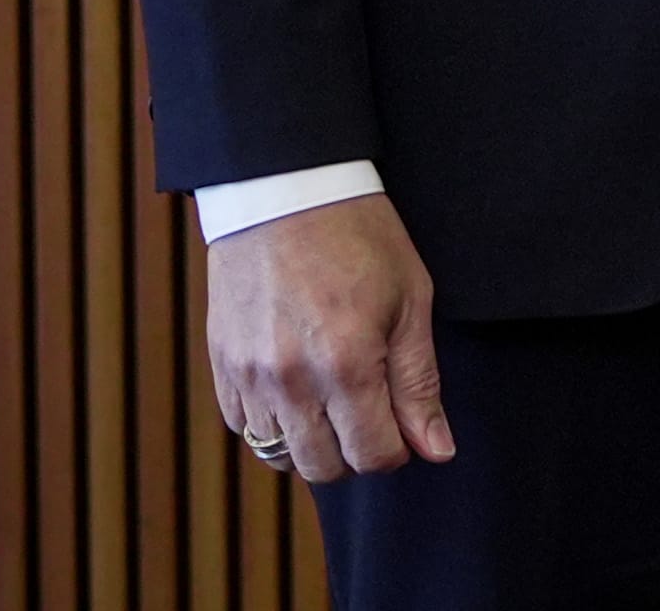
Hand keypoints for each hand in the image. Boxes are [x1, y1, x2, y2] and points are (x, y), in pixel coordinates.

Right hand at [207, 191, 450, 482]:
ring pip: (280, 456)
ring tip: (332, 398)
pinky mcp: (222, 367)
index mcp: (347, 364)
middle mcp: (291, 381)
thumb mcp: (410, 299)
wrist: (285, 190)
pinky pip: (244, 428)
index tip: (403, 424)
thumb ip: (420, 382)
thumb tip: (437, 450)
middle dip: (355, 453)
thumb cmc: (358, 236)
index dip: (398, 449)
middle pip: (324, 468)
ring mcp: (249, 377)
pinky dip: (273, 423)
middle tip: (370, 412)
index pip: (373, 455)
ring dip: (312, 442)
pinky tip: (295, 388)